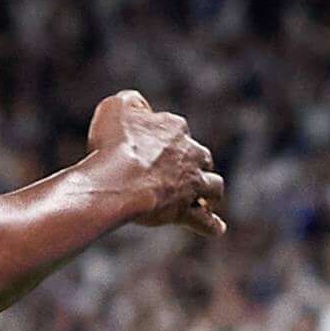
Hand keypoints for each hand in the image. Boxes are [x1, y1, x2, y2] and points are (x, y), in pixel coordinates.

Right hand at [88, 88, 227, 235]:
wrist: (117, 181)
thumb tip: (138, 103)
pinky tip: (217, 229)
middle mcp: (190, 153)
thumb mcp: (113, 108)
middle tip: (184, 174)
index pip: (176, 128)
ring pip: (213, 186)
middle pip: (202, 157)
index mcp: (174, 127)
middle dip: (196, 164)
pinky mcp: (185, 209)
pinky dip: (211, 225)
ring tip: (206, 200)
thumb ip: (129, 101)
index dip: (165, 136)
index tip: (152, 145)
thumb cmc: (112, 145)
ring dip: (210, 192)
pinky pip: (205, 220)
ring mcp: (191, 183)